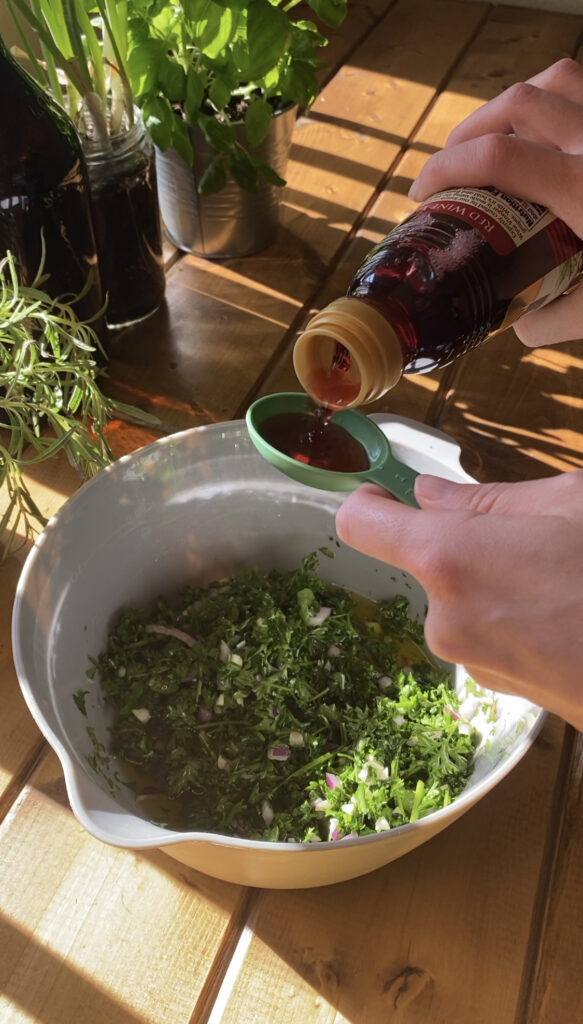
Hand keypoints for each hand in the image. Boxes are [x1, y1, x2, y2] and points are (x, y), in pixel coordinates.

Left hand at [336, 472, 582, 730]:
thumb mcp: (572, 503)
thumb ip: (489, 499)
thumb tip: (426, 494)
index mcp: (450, 559)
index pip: (362, 524)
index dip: (367, 500)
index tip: (387, 492)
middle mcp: (445, 618)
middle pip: (428, 563)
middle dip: (468, 544)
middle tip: (538, 538)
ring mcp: (473, 663)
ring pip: (464, 599)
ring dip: (499, 583)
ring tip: (567, 579)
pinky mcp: (502, 691)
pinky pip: (490, 634)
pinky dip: (516, 617)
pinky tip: (569, 613)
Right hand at [408, 58, 582, 347]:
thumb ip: (560, 318)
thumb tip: (520, 327)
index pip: (497, 158)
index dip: (446, 169)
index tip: (421, 195)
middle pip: (517, 104)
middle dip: (469, 129)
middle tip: (449, 164)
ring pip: (555, 79)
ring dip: (512, 103)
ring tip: (493, 135)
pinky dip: (557, 99)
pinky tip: (550, 133)